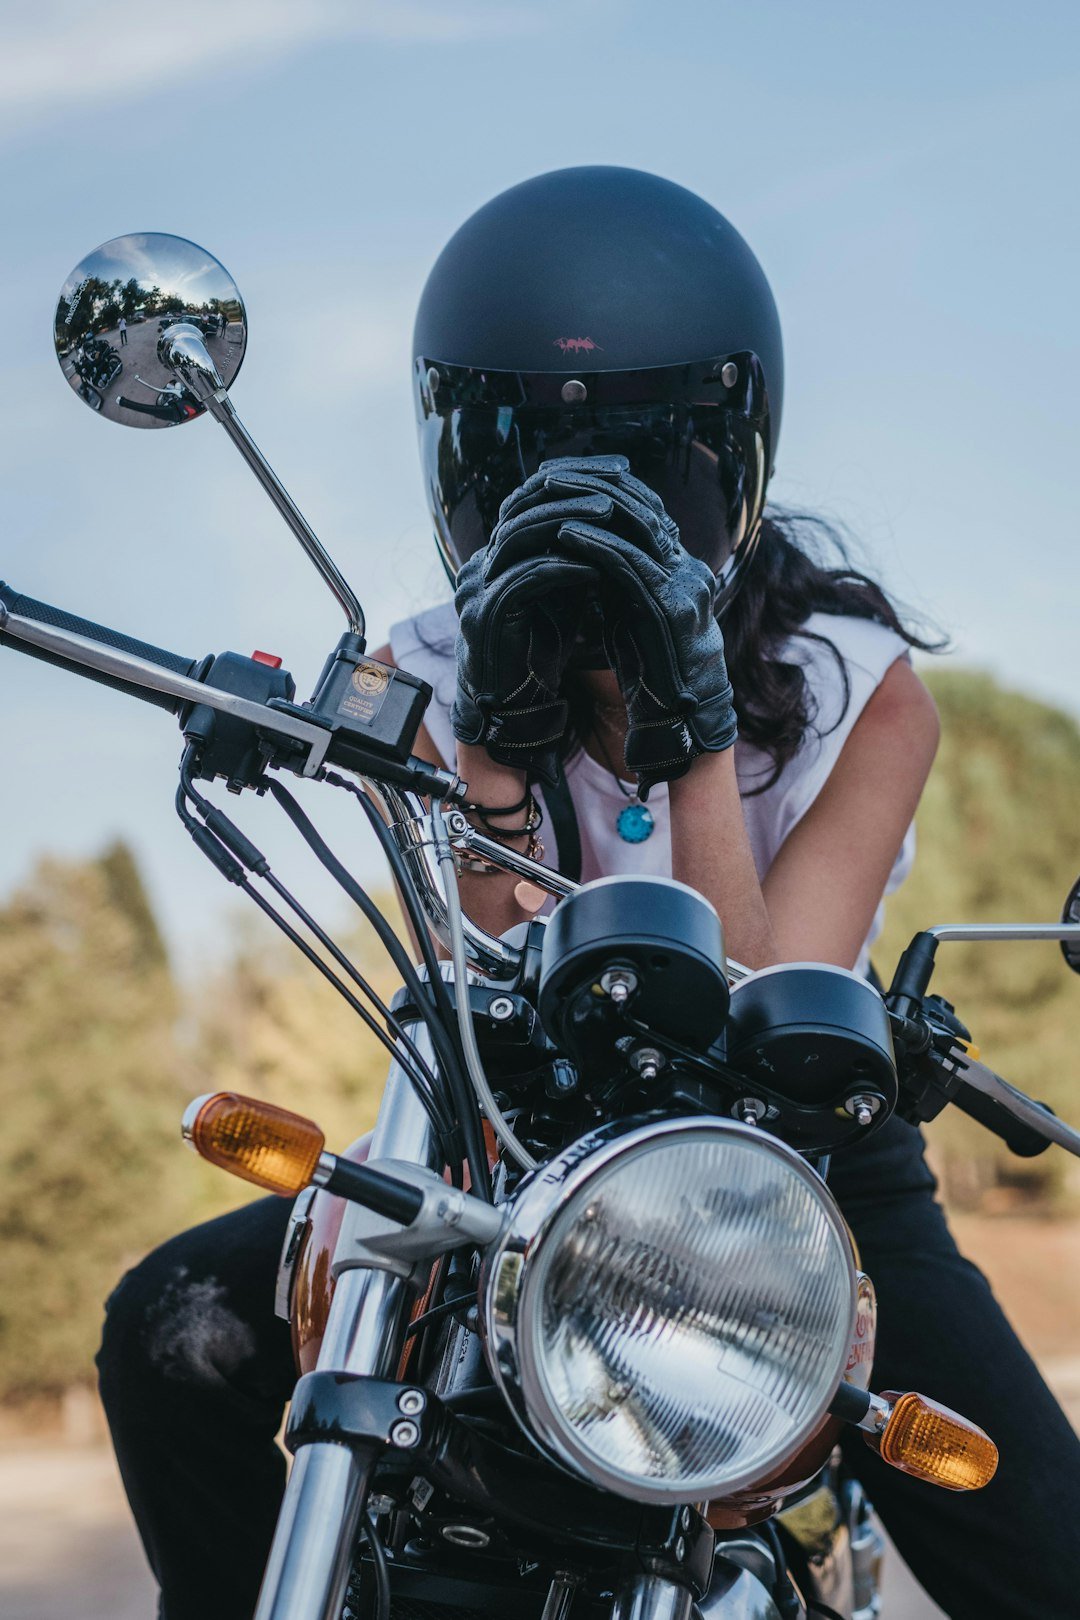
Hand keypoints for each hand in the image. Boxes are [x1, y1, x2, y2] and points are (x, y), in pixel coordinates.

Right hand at [452, 494, 605, 784]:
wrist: (511, 709)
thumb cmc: (541, 653)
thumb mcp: (561, 595)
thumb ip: (574, 560)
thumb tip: (618, 522)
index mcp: (496, 556)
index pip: (528, 497)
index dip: (571, 479)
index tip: (618, 472)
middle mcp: (480, 566)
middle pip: (521, 506)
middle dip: (571, 491)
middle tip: (617, 486)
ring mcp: (476, 590)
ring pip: (520, 534)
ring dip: (568, 521)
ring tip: (610, 516)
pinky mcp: (484, 617)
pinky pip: (523, 579)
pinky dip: (561, 568)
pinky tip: (594, 566)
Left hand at [532, 456, 737, 792]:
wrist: (686, 718)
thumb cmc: (655, 672)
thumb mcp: (633, 614)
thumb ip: (618, 582)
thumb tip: (581, 553)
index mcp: (679, 566)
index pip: (643, 507)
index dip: (603, 486)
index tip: (562, 477)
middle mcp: (686, 567)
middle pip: (640, 504)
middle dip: (593, 484)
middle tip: (549, 474)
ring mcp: (684, 584)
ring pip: (637, 524)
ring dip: (590, 504)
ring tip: (550, 493)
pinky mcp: (673, 607)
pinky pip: (630, 564)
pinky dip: (595, 545)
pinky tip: (564, 536)